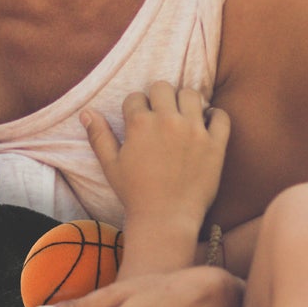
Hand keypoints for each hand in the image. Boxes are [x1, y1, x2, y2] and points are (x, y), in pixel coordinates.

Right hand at [84, 83, 229, 245]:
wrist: (165, 219)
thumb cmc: (135, 194)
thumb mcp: (111, 165)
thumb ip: (99, 136)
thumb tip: (87, 112)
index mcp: (140, 124)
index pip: (136, 97)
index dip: (135, 108)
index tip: (139, 121)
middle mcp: (168, 121)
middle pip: (163, 87)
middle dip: (158, 97)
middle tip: (161, 114)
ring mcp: (194, 131)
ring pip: (192, 94)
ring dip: (185, 101)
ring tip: (183, 115)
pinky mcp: (215, 144)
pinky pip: (221, 115)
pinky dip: (215, 115)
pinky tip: (206, 123)